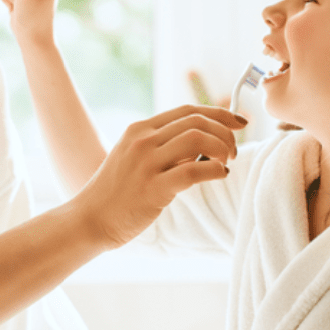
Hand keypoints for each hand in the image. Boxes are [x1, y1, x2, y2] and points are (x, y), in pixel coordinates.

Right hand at [69, 104, 242, 247]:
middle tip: (233, 151)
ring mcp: (146, 163)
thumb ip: (164, 147)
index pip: (188, 111)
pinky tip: (220, 175)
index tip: (239, 122)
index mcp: (140, 129)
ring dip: (222, 148)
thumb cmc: (118, 192)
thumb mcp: (135, 158)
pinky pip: (193, 171)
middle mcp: (143, 141)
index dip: (219, 113)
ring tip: (226, 162)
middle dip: (225, 132)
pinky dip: (215, 170)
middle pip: (197, 121)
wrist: (90, 219)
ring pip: (198, 140)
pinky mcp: (152, 188)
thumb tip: (205, 143)